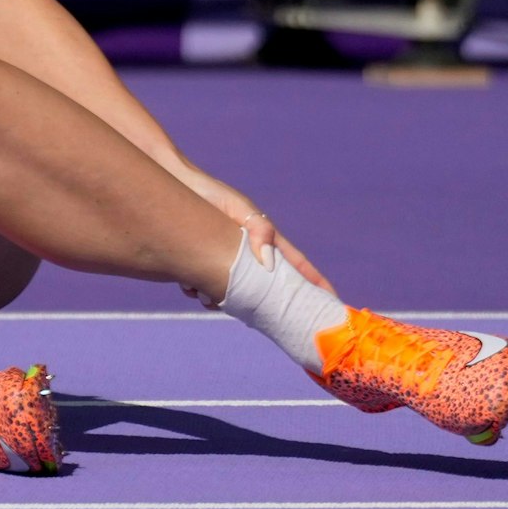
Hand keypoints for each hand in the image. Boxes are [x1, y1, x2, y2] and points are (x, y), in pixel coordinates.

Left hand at [173, 165, 335, 308]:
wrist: (174, 188)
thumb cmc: (212, 195)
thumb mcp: (238, 208)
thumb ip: (259, 230)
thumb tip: (269, 263)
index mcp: (266, 242)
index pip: (298, 267)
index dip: (316, 285)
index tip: (333, 304)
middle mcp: (248, 256)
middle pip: (266, 290)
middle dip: (262, 306)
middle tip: (261, 320)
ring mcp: (225, 262)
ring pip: (232, 294)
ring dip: (219, 299)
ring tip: (206, 293)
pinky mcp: (200, 265)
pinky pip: (204, 289)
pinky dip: (197, 291)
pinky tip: (188, 285)